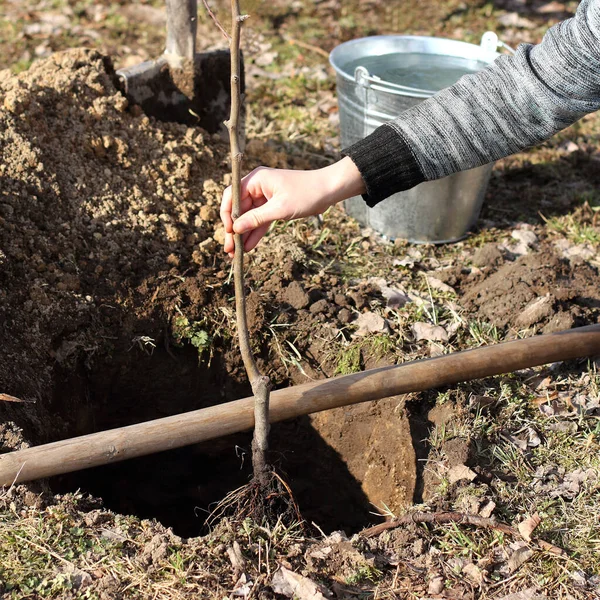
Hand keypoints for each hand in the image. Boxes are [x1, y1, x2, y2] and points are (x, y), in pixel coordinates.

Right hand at [220, 156, 365, 254]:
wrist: (329, 190)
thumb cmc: (306, 194)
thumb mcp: (280, 209)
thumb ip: (256, 218)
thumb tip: (235, 229)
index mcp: (256, 179)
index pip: (231, 196)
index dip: (227, 215)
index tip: (228, 232)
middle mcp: (257, 186)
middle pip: (238, 209)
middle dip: (234, 229)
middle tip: (229, 249)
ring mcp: (265, 197)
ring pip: (249, 217)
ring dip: (243, 234)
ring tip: (236, 252)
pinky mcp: (274, 206)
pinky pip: (260, 220)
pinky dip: (255, 233)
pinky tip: (248, 247)